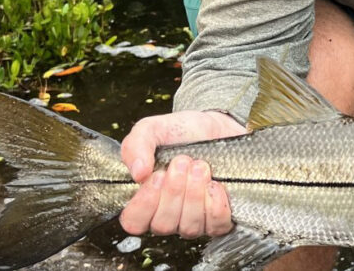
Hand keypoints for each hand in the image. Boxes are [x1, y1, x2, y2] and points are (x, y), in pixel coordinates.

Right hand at [119, 110, 245, 237]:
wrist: (218, 127)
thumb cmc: (183, 132)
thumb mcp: (153, 129)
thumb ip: (136, 145)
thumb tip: (137, 173)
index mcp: (147, 198)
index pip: (134, 221)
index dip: (144, 203)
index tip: (157, 176)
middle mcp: (169, 215)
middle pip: (162, 224)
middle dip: (174, 190)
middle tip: (182, 162)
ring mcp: (194, 219)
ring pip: (189, 226)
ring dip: (194, 194)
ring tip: (200, 166)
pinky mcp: (219, 219)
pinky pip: (215, 225)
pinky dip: (215, 204)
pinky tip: (215, 184)